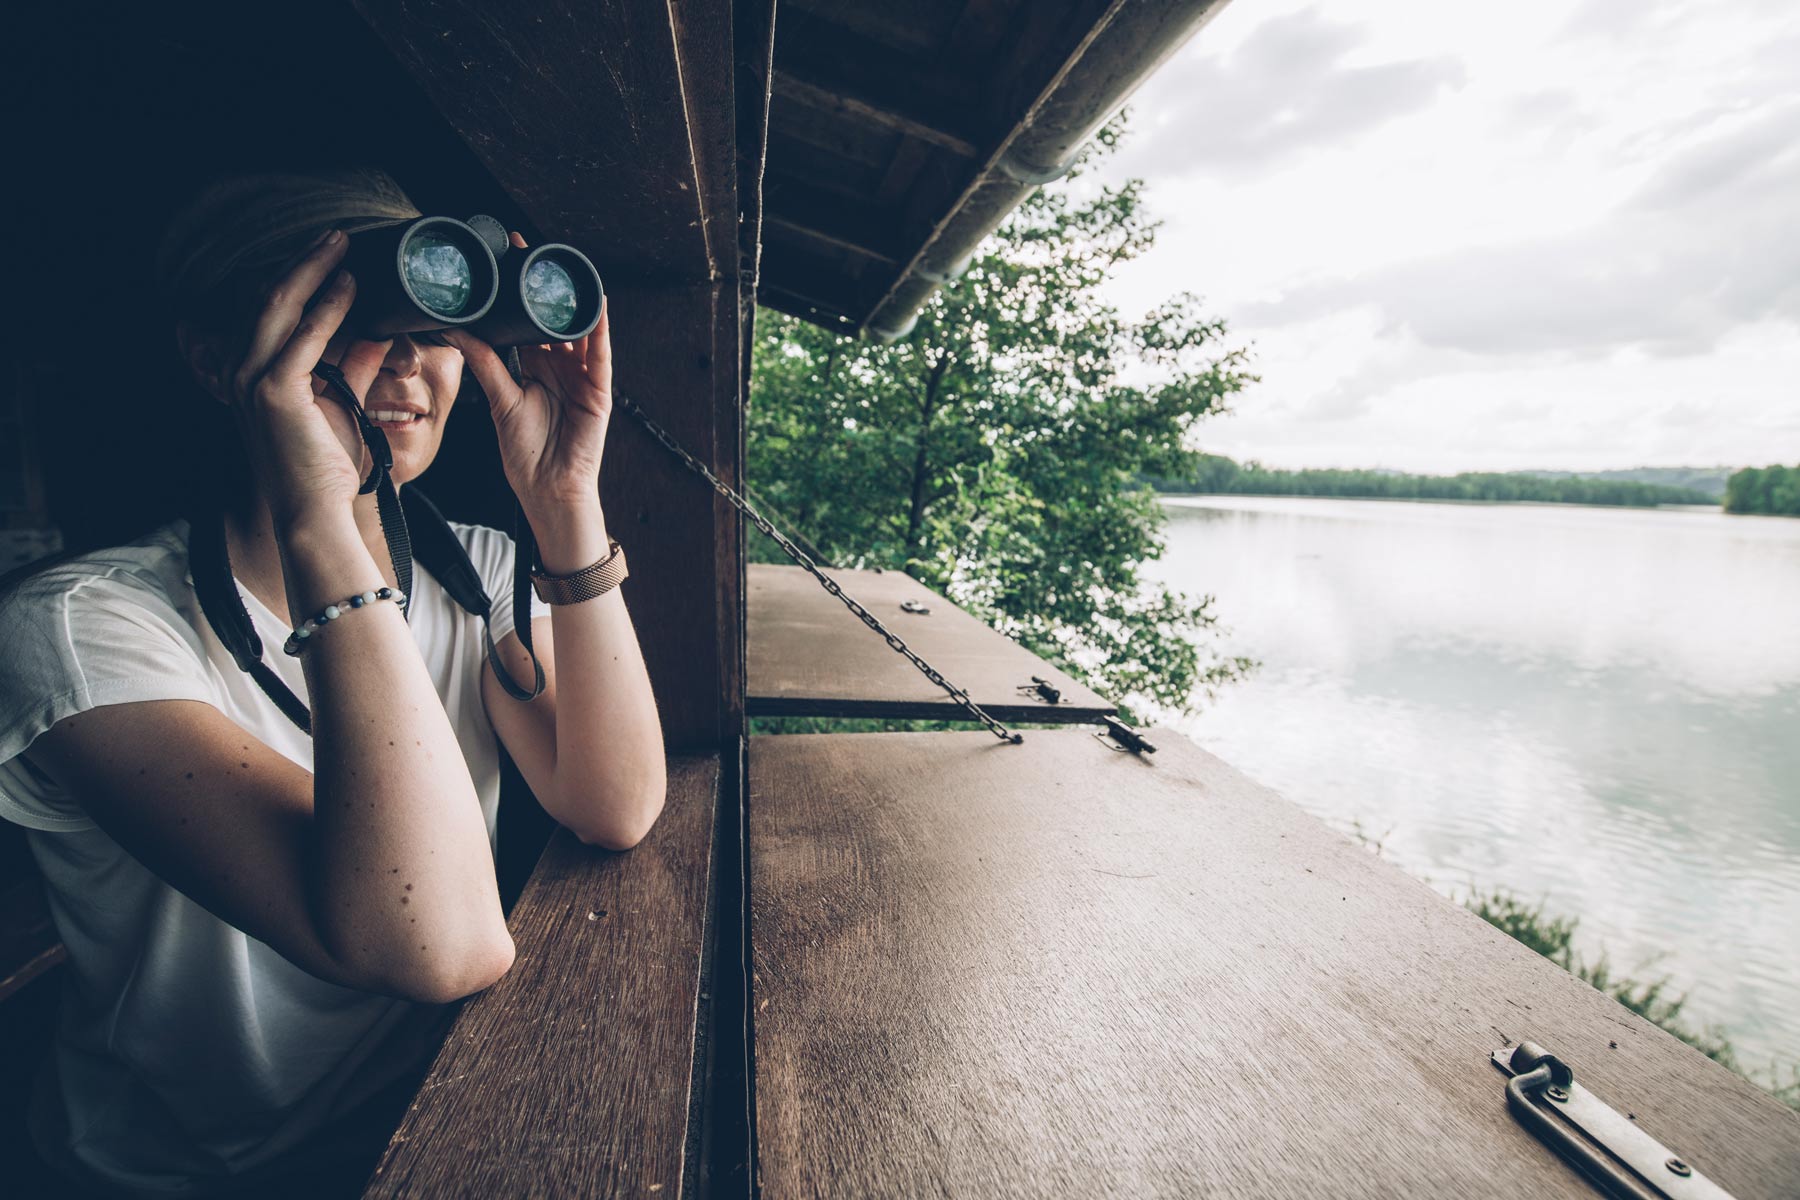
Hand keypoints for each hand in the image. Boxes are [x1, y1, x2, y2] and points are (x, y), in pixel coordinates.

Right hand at [226, 230, 391, 530]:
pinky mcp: (274, 392)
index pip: (269, 313)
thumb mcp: (341, 405)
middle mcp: (241, 373)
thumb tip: (376, 334)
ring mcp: (252, 381)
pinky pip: (301, 337)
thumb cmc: (326, 467)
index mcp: (252, 375)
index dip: (297, 278)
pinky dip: (327, 307)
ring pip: (278, 308)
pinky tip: (348, 286)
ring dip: (312, 271)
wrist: (316, 511)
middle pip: (268, 300)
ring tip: (341, 246)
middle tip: (335, 236)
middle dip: (303, 263)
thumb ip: (352, 367)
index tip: (329, 254)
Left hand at [445, 233, 612, 524]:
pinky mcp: (599, 391)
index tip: (503, 261)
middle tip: (529, 252)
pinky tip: (598, 304)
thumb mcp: (500, 400)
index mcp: (535, 368)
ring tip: (563, 267)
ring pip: (580, 331)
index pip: (527, 322)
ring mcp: (582, 378)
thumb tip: (455, 329)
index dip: (517, 294)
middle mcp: (560, 368)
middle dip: (543, 287)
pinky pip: (601, 354)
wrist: (548, 487)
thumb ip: (485, 363)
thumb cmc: (526, 453)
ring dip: (573, 300)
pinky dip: (601, 330)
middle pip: (553, 319)